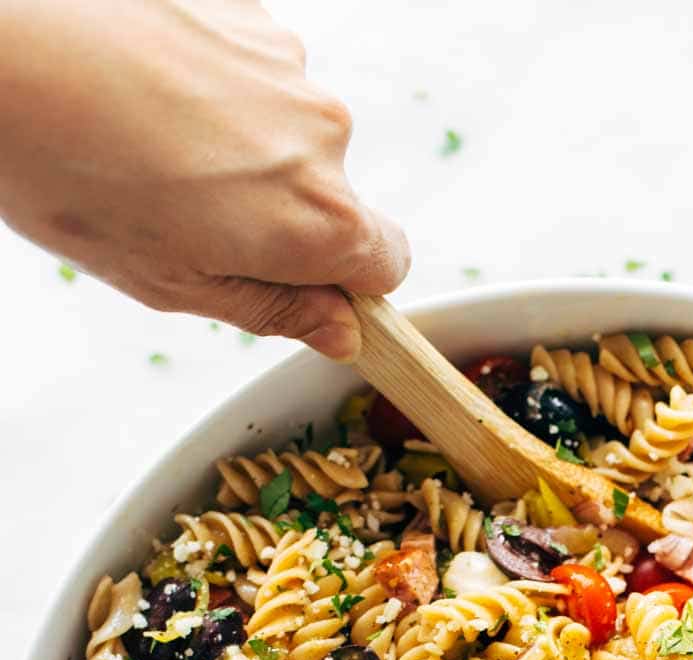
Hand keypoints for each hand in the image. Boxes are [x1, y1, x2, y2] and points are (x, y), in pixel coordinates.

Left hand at [0, 0, 407, 356]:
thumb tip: (338, 328)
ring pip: (287, 128)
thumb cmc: (70, 171)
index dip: (344, 283)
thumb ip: (273, 307)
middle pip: (331, 193)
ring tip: (149, 145)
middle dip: (275, 210)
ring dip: (240, 145)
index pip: (387, 265)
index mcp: (318, 220)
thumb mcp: (172, 281)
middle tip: (183, 212)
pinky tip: (145, 91)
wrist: (7, 44)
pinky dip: (213, 87)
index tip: (295, 283)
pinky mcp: (249, 12)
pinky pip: (252, 72)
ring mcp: (288, 63)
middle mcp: (325, 134)